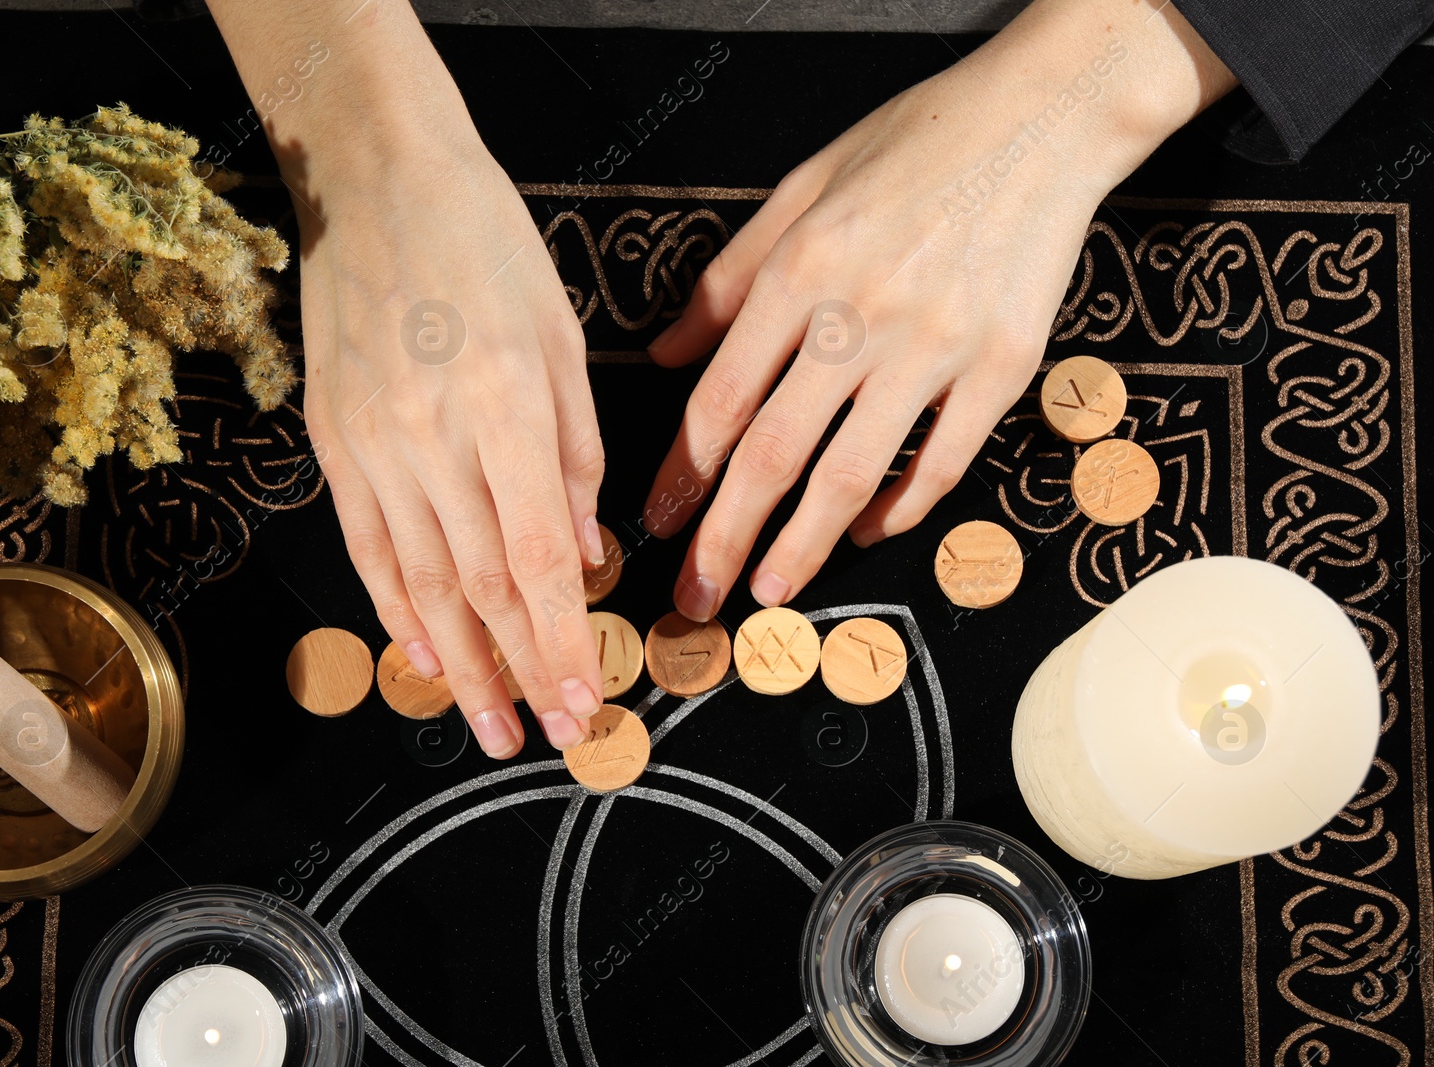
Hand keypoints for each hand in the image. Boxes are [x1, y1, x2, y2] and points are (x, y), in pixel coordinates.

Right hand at [209, 0, 607, 755]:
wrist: (372, 180)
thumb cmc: (485, 246)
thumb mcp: (559, 338)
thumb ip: (577, 456)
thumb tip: (588, 558)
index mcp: (501, 404)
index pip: (537, 558)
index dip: (560, 642)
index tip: (583, 703)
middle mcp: (429, 437)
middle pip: (481, 586)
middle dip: (519, 672)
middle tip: (546, 739)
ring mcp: (370, 444)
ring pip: (421, 582)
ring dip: (460, 665)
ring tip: (487, 728)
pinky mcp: (333, 442)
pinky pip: (368, 546)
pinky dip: (396, 610)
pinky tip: (421, 658)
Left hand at [641, 0, 1234, 620]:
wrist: (1043, 117)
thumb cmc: (915, 144)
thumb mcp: (800, 190)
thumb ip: (728, 281)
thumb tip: (663, 355)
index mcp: (802, 268)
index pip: (722, 398)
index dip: (683, 472)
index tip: (659, 521)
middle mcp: (863, 314)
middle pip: (775, 453)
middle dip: (725, 536)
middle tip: (696, 596)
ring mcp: (938, 346)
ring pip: (854, 473)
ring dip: (804, 545)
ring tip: (770, 593)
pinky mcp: (1004, 365)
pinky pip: (944, 460)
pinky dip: (902, 507)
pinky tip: (868, 530)